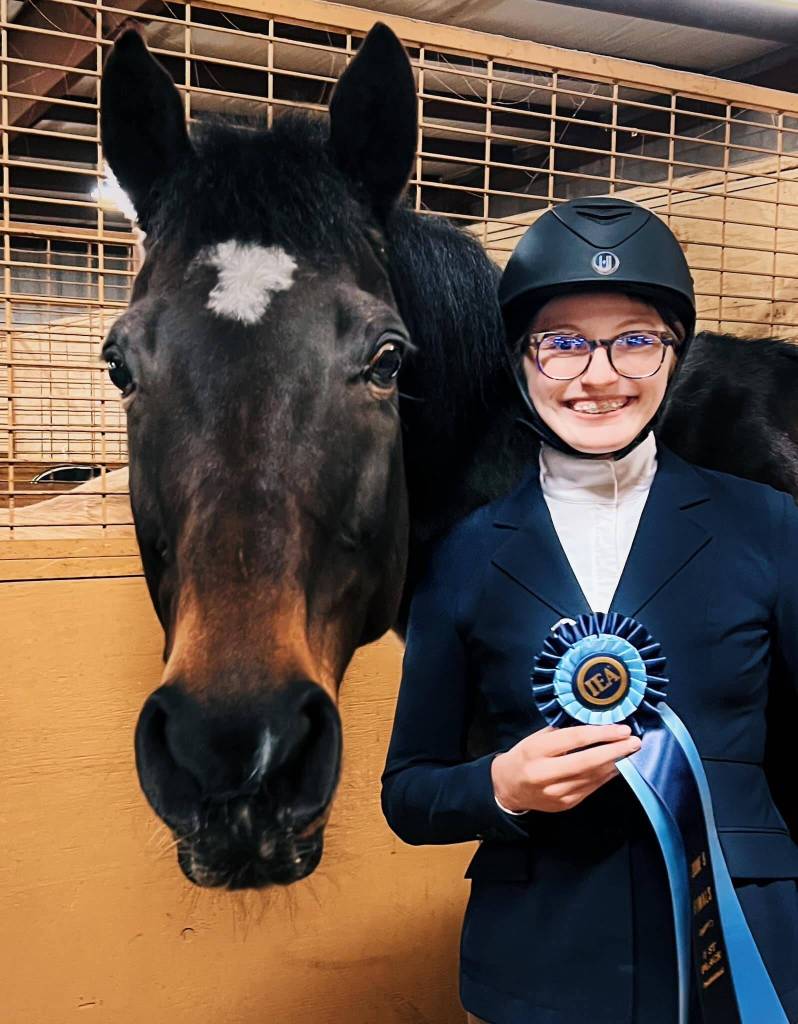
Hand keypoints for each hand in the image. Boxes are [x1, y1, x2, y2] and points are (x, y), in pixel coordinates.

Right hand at [491, 723, 640, 812]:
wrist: (508, 788)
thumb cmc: (524, 756)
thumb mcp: (537, 738)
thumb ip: (563, 732)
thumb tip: (595, 723)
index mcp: (536, 751)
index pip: (574, 739)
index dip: (601, 733)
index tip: (621, 728)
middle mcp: (545, 774)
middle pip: (587, 761)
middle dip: (615, 751)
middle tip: (634, 741)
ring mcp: (557, 792)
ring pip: (593, 776)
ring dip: (615, 763)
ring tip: (630, 751)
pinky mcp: (566, 804)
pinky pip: (592, 787)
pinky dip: (607, 775)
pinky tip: (617, 765)